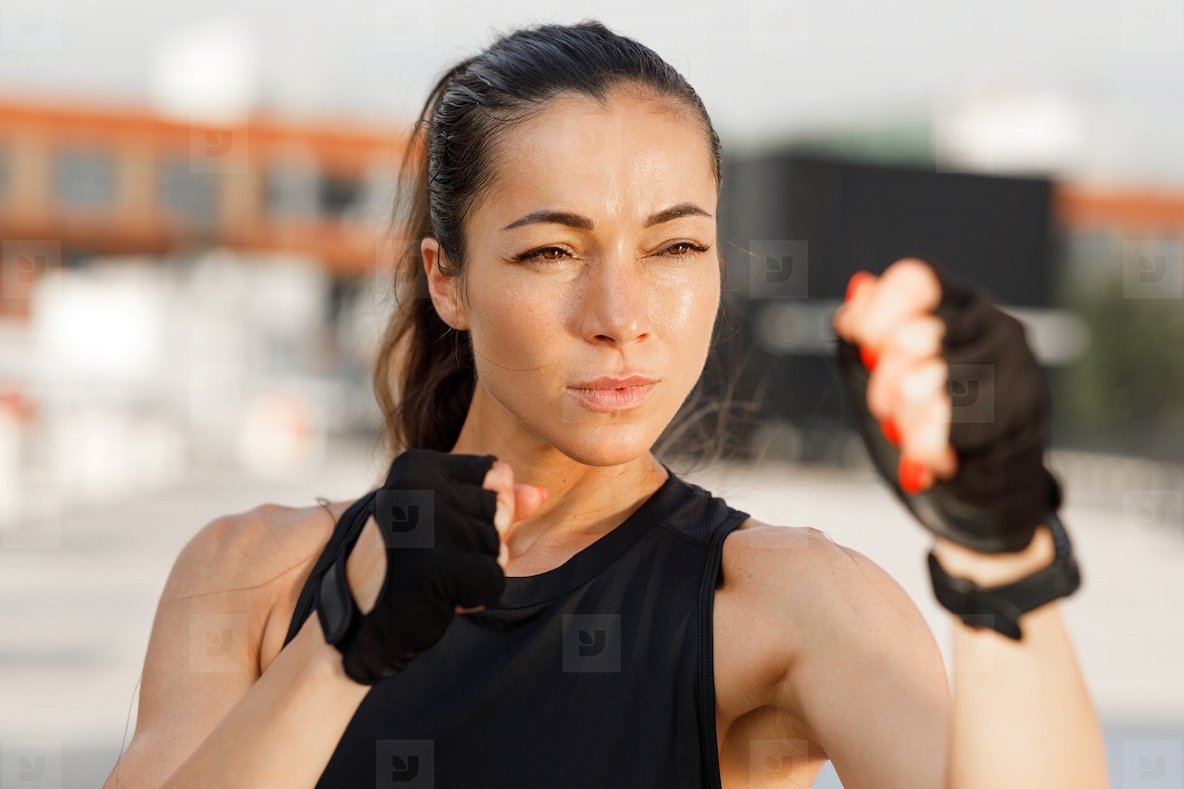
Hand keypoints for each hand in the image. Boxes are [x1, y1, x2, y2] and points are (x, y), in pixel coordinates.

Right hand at [324, 449, 546, 684]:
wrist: (355, 626)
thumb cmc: (401, 567)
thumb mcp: (441, 521)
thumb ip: (491, 500)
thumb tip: (541, 494)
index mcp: (416, 464)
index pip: (496, 473)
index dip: (479, 511)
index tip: (437, 531)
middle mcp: (419, 486)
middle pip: (500, 510)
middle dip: (479, 545)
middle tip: (434, 560)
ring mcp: (427, 524)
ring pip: (499, 547)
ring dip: (474, 573)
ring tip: (433, 579)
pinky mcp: (437, 566)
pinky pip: (494, 580)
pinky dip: (474, 598)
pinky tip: (439, 598)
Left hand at [833, 258, 1059, 553]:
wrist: (988, 495)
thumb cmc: (933, 430)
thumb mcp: (887, 379)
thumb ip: (867, 336)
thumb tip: (858, 291)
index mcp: (962, 306)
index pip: (917, 280)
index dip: (877, 314)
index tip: (866, 347)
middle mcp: (996, 325)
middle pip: (911, 335)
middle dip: (884, 385)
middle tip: (891, 411)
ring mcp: (1015, 366)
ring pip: (924, 383)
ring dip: (906, 423)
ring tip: (917, 436)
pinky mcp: (1021, 412)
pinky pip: (946, 426)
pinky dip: (927, 450)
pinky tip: (940, 457)